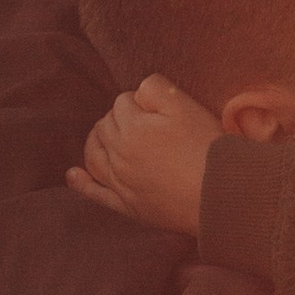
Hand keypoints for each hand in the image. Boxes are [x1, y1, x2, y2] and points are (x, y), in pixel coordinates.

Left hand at [67, 75, 220, 232]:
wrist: (221, 196)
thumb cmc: (207, 149)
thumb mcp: (186, 106)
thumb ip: (156, 89)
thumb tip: (137, 93)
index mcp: (132, 128)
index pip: (123, 102)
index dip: (141, 102)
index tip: (162, 110)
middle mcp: (119, 155)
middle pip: (106, 125)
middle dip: (119, 118)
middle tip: (146, 123)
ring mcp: (120, 183)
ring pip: (94, 154)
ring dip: (97, 141)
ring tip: (109, 136)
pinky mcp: (127, 206)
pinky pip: (96, 193)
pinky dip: (81, 182)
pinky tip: (73, 174)